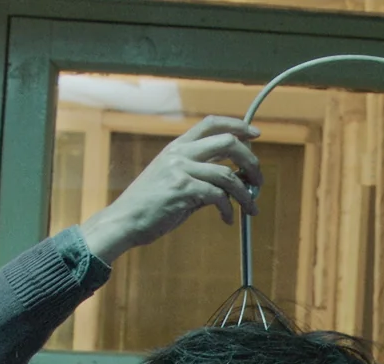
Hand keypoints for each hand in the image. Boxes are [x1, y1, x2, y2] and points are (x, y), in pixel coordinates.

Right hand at [79, 116, 262, 262]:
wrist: (125, 220)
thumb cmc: (150, 205)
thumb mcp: (174, 180)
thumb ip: (201, 175)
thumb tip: (234, 179)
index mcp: (178, 147)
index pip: (211, 123)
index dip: (237, 126)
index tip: (255, 134)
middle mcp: (180, 153)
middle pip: (229, 143)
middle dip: (251, 161)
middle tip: (258, 180)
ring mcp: (181, 170)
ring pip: (228, 174)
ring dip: (246, 193)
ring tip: (251, 207)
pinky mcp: (182, 190)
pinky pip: (218, 196)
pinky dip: (229, 210)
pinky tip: (228, 219)